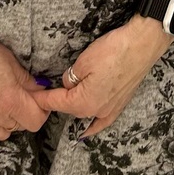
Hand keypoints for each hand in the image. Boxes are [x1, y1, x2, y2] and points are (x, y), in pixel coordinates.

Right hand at [0, 23, 50, 145]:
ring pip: (2, 134)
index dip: (42, 110)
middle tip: (23, 96)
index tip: (41, 99)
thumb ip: (28, 81)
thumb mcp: (12, 61)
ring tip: (5, 104)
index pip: (35, 120)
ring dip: (8, 122)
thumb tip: (41, 90)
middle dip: (26, 112)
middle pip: (21, 126)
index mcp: (10, 101)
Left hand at [34, 18, 172, 137]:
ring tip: (64, 101)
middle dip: (58, 100)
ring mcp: (110, 109)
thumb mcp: (83, 61)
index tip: (31, 96)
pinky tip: (87, 130)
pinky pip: (102, 121)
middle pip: (70, 108)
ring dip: (74, 107)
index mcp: (83, 102)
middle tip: (48, 90)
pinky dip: (93, 125)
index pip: (56, 102)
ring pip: (85, 113)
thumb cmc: (114, 50)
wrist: (142, 44)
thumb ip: (70, 77)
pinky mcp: (121, 103)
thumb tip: (68, 84)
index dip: (42, 98)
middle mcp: (96, 111)